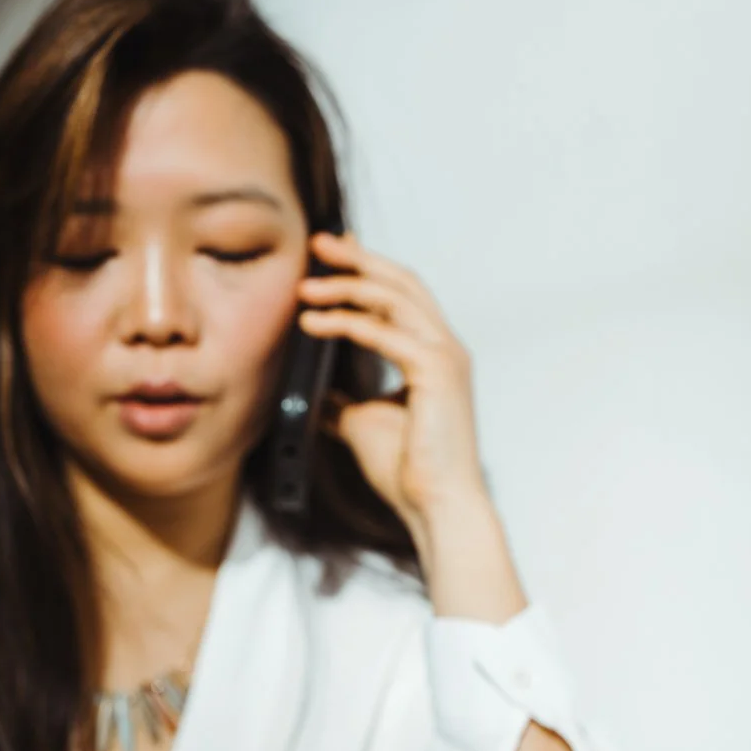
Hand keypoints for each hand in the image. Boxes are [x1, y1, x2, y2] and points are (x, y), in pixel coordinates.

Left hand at [297, 230, 488, 546]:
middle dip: (358, 258)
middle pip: (400, 282)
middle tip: (318, 243)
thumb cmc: (409, 472)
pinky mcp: (436, 372)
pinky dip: (346, 323)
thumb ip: (341, 402)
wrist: (436, 507)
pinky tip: (313, 323)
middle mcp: (445, 347)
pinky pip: (385, 332)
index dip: (368, 268)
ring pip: (394, 298)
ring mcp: (445, 357)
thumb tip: (311, 393)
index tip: (334, 252)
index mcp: (433, 355)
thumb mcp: (361, 424)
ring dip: (346, 285)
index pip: (401, 295)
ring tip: (305, 285)